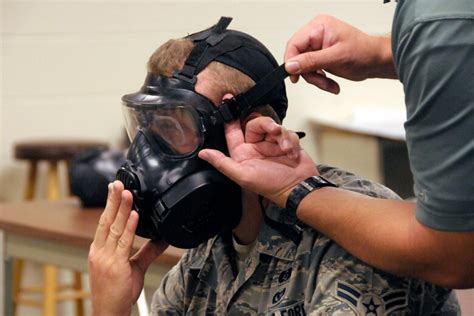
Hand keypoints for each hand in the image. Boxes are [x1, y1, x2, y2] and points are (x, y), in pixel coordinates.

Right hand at [88, 181, 167, 315]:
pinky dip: (130, 227)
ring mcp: (106, 258)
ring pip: (114, 228)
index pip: (104, 222)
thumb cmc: (117, 292)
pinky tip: (135, 215)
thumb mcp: (133, 267)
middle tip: (117, 182)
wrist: (109, 312)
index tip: (114, 189)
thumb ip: (147, 251)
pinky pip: (124, 242)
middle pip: (106, 220)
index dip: (109, 205)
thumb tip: (162, 238)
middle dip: (112, 200)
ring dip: (122, 209)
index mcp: (99, 250)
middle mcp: (99, 251)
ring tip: (127, 193)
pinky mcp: (115, 265)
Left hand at [199, 116, 317, 206]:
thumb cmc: (272, 186)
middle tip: (274, 131)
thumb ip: (222, 163)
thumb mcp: (243, 175)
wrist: (299, 188)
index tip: (227, 98)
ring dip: (282, 136)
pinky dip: (291, 141)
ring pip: (273, 126)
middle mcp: (256, 146)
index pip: (233, 130)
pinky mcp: (287, 143)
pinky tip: (292, 153)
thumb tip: (202, 154)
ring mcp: (272, 144)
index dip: (230, 115)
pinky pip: (287, 132)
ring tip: (285, 148)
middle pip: (256, 123)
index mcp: (243, 152)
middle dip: (267, 125)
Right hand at [284, 14, 395, 93]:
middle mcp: (316, 35)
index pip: (294, 44)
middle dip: (308, 73)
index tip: (294, 75)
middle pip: (297, 57)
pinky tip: (330, 82)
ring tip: (329, 83)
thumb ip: (311, 61)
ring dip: (316, 79)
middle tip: (320, 80)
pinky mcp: (320, 58)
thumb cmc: (364, 52)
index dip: (292, 61)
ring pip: (303, 67)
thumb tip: (291, 65)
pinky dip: (319, 80)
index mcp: (318, 27)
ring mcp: (317, 47)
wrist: (375, 61)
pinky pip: (310, 71)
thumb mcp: (335, 57)